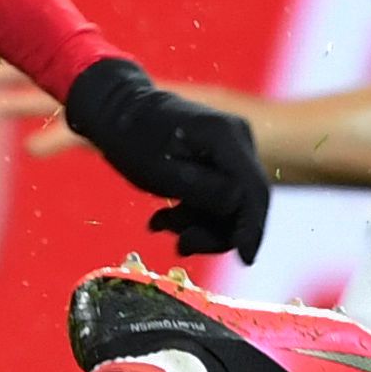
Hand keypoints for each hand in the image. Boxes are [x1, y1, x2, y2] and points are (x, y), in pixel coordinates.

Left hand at [61, 54, 269, 258]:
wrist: (116, 112)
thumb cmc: (133, 138)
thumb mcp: (162, 171)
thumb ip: (203, 191)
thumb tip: (236, 207)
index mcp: (226, 137)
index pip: (254, 190)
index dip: (252, 229)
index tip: (245, 259)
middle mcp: (237, 140)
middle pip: (244, 201)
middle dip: (214, 231)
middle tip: (181, 246)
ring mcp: (230, 150)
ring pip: (229, 204)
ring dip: (198, 223)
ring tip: (161, 225)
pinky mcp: (219, 161)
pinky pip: (217, 196)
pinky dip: (193, 213)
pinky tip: (162, 220)